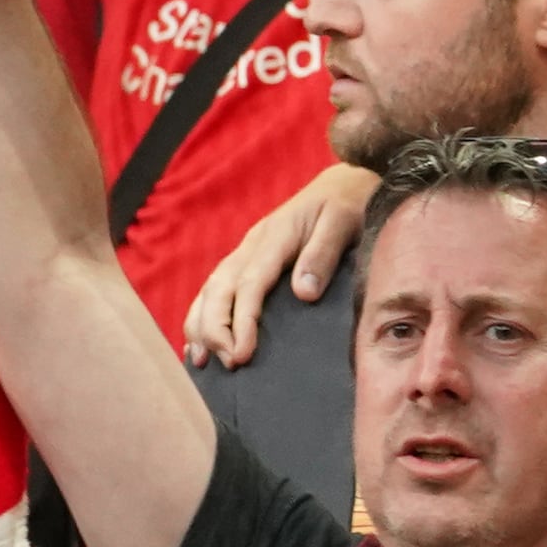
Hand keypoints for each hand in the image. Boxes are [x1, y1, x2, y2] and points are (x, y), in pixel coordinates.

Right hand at [181, 164, 374, 367]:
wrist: (345, 183)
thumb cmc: (348, 203)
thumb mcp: (344, 222)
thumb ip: (323, 254)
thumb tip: (303, 294)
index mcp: (275, 236)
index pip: (249, 283)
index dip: (241, 321)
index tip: (242, 354)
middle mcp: (252, 244)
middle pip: (219, 288)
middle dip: (215, 329)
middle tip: (228, 364)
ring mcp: (247, 252)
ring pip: (210, 289)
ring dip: (201, 324)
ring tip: (201, 360)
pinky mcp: (248, 260)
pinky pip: (216, 288)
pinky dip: (201, 315)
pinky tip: (197, 342)